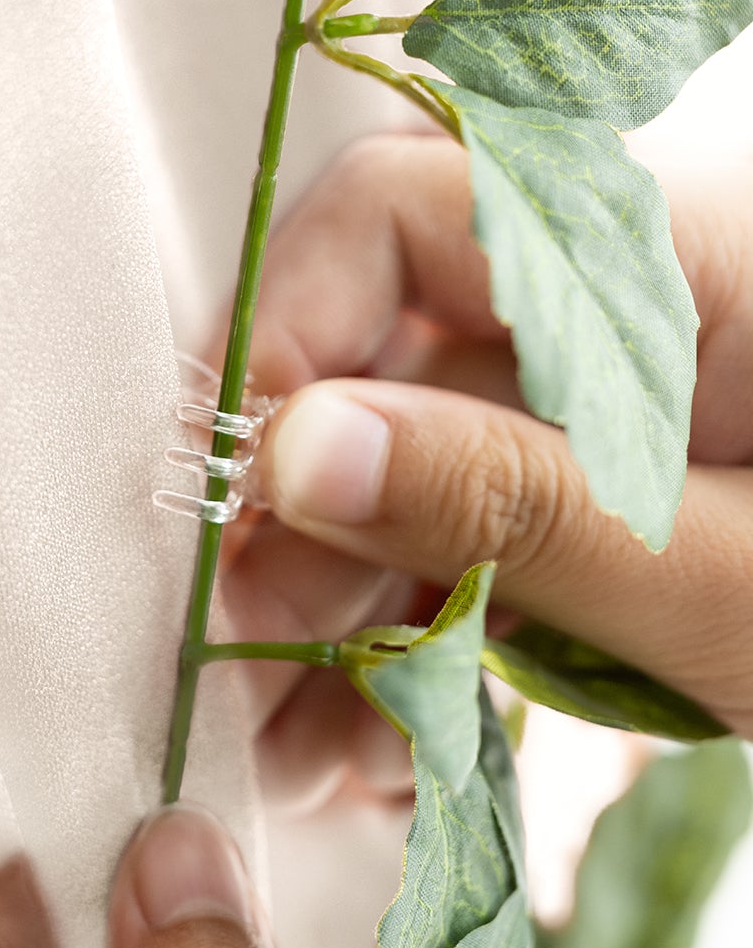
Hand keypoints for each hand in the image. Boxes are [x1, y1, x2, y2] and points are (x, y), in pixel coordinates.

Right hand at [227, 132, 752, 809]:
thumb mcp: (733, 581)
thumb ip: (516, 502)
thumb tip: (290, 448)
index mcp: (674, 256)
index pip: (408, 203)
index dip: (296, 321)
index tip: (249, 482)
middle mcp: (622, 303)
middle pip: (389, 344)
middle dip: (302, 503)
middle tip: (243, 648)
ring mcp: (615, 399)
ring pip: (416, 455)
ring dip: (343, 596)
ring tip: (298, 745)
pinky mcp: (617, 486)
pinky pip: (479, 525)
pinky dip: (418, 625)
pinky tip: (373, 738)